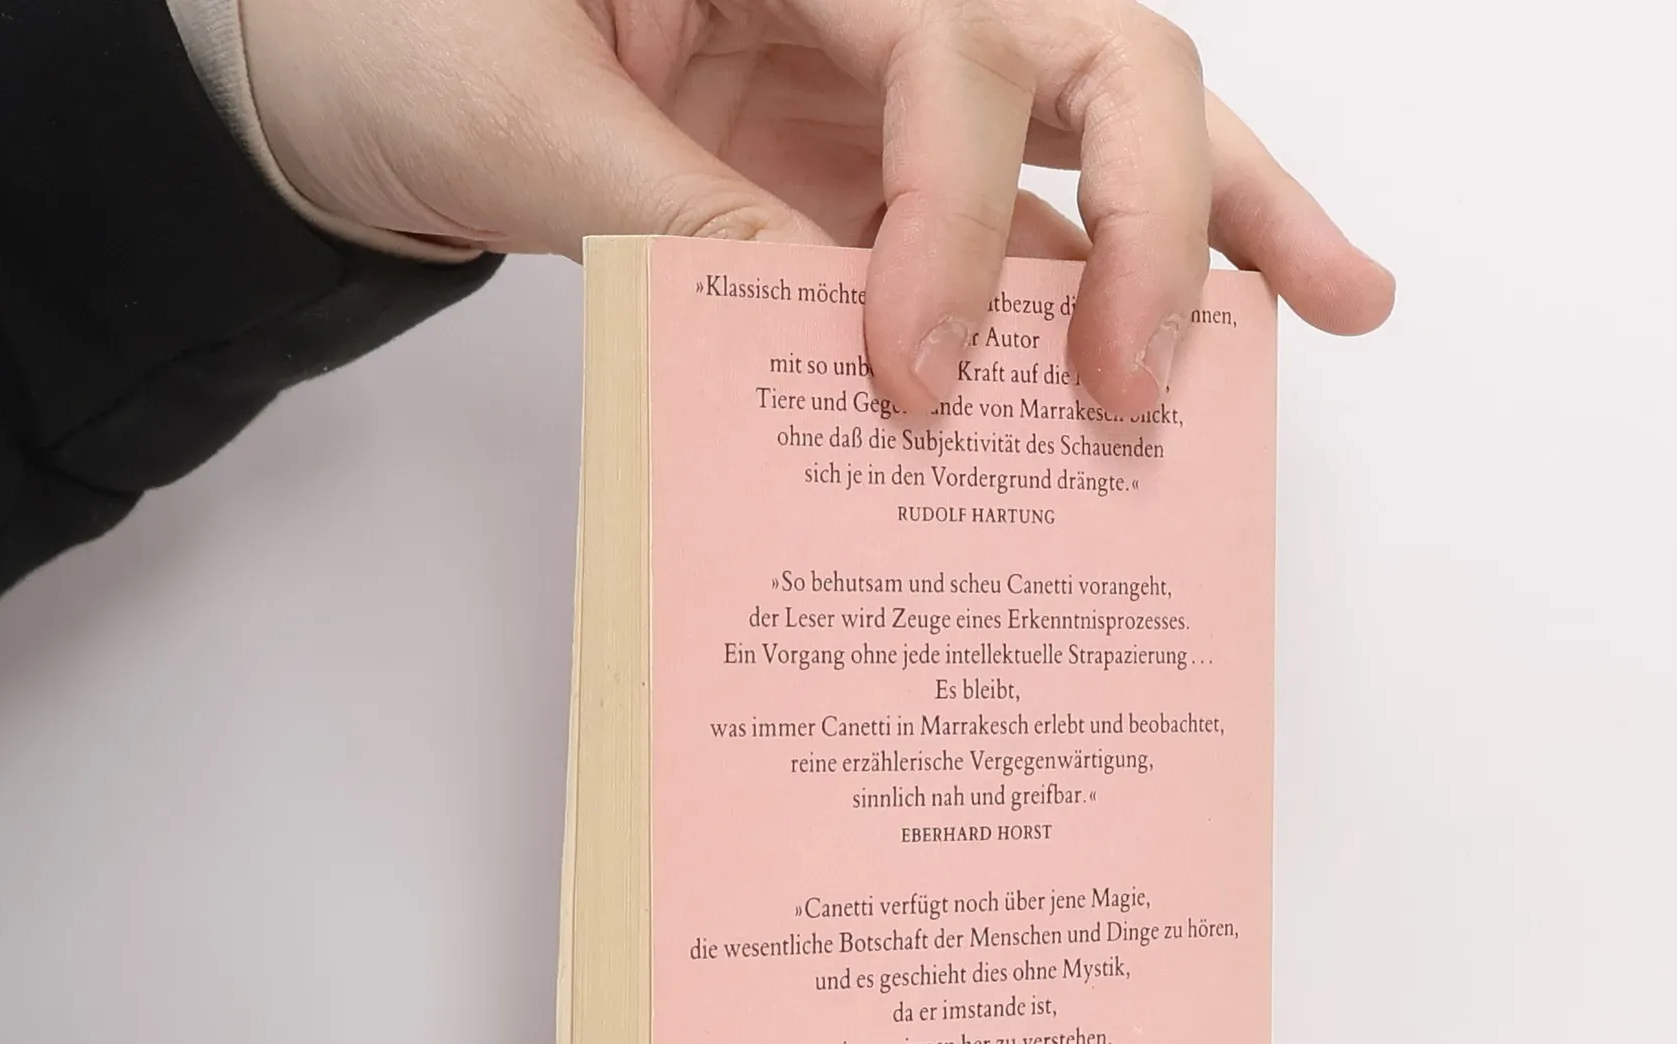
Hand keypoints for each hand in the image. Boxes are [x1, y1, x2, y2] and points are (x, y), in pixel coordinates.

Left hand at [240, 0, 1394, 411]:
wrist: (337, 53)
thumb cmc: (384, 30)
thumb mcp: (508, 113)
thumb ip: (673, 220)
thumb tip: (847, 358)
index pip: (952, 51)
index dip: (954, 220)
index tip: (905, 376)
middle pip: (1095, 51)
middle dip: (1158, 213)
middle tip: (1150, 376)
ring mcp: (886, 80)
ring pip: (1105, 121)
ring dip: (1223, 220)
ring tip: (1338, 304)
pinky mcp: (872, 171)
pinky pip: (1023, 222)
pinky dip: (1114, 280)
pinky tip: (1219, 333)